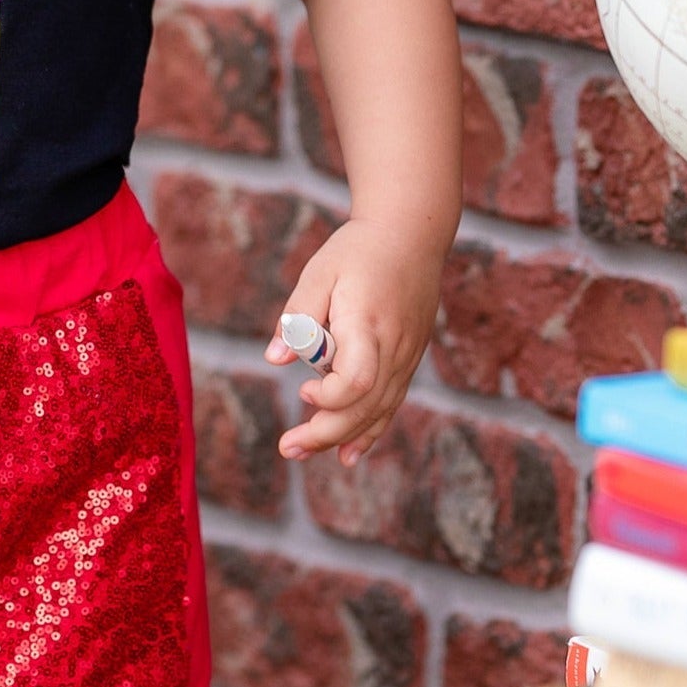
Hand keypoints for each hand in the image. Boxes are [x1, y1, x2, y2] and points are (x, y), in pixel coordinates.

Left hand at [265, 217, 443, 465]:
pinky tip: (347, 454)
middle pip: (366, 405)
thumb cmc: (358, 250)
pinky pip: (391, 402)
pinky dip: (369, 430)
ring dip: (342, 437)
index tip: (303, 391)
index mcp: (369, 324)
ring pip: (379, 410)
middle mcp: (394, 346)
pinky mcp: (408, 358)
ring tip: (302, 452)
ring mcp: (406, 355)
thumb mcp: (319, 273)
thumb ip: (297, 318)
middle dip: (325, 433)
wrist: (412, 233)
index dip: (330, 398)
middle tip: (287, 448)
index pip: (357, 379)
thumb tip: (274, 360)